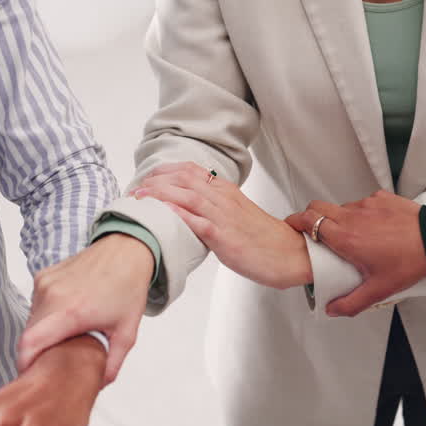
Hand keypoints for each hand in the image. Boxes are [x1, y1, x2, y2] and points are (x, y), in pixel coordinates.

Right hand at [19, 233, 153, 384]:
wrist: (126, 251)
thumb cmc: (128, 289)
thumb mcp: (127, 333)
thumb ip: (111, 364)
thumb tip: (98, 386)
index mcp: (72, 312)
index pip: (30, 344)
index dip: (25, 364)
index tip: (32, 376)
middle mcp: (52, 295)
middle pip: (29, 335)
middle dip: (36, 353)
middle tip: (52, 364)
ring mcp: (44, 283)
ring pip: (31, 320)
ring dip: (42, 334)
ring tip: (64, 339)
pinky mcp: (42, 276)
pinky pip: (36, 305)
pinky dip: (45, 317)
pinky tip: (65, 318)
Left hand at [133, 162, 312, 289]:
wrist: (290, 255)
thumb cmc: (264, 239)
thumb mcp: (238, 215)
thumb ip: (216, 208)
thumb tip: (192, 211)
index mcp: (226, 191)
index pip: (190, 170)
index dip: (164, 171)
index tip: (146, 178)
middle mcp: (223, 198)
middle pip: (183, 178)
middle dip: (155, 180)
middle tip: (134, 188)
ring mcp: (224, 216)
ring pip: (186, 195)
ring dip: (159, 193)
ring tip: (138, 197)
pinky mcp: (224, 237)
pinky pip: (196, 221)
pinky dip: (176, 213)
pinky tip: (160, 212)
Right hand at [284, 191, 425, 316]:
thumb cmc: (411, 261)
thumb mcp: (379, 290)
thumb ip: (351, 303)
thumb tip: (332, 309)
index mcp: (346, 238)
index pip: (308, 220)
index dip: (295, 222)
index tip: (291, 228)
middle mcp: (353, 216)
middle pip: (318, 207)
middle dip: (310, 218)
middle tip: (313, 232)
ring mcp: (367, 204)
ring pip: (341, 207)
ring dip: (338, 219)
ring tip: (350, 236)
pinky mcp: (381, 198)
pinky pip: (362, 204)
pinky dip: (361, 214)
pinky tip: (373, 228)